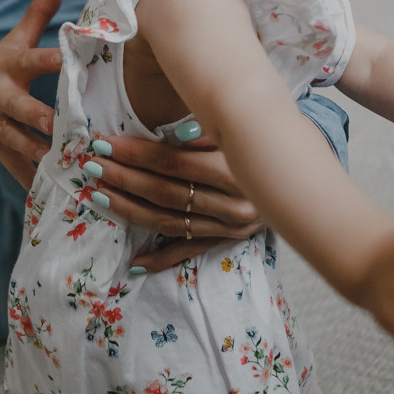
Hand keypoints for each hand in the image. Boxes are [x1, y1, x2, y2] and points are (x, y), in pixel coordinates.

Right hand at [0, 0, 62, 188]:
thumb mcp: (11, 41)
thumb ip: (37, 14)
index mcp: (8, 68)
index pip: (32, 60)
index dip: (52, 58)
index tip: (74, 57)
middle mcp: (0, 97)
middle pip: (20, 108)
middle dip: (39, 117)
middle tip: (62, 124)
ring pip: (18, 141)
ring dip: (39, 153)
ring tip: (65, 161)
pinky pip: (15, 167)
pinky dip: (31, 179)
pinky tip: (52, 190)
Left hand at [79, 129, 262, 272]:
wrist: (302, 170)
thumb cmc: (268, 138)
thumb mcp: (244, 128)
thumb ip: (210, 131)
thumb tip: (175, 134)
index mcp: (238, 171)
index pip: (173, 164)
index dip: (134, 153)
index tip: (103, 143)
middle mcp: (235, 204)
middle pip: (166, 193)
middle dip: (124, 178)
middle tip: (91, 166)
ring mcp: (232, 227)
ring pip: (170, 221)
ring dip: (130, 210)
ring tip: (100, 196)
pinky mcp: (229, 241)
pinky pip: (190, 252)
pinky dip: (162, 259)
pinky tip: (135, 265)